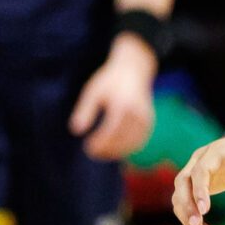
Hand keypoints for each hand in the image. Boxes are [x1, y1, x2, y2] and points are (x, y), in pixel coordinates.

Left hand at [70, 40, 156, 161]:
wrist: (134, 69)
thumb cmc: (110, 81)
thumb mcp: (93, 91)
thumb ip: (85, 111)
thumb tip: (76, 131)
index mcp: (122, 104)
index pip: (112, 130)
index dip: (100, 142)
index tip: (88, 147)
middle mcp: (137, 112)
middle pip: (123, 139)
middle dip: (108, 149)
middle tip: (92, 153)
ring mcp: (145, 117)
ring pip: (133, 142)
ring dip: (118, 152)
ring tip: (102, 154)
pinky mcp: (149, 121)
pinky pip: (140, 140)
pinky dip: (129, 148)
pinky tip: (116, 151)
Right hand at [172, 131, 224, 224]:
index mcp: (216, 151)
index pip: (201, 170)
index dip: (200, 189)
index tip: (205, 210)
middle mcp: (199, 160)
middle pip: (182, 182)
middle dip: (187, 205)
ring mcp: (193, 171)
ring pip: (179, 194)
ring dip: (186, 215)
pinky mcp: (193, 184)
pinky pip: (184, 201)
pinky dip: (189, 217)